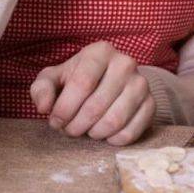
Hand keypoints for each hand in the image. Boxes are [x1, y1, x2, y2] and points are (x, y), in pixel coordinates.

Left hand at [29, 42, 154, 145]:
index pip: (81, 84)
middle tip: (69, 130)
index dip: (64, 108)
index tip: (55, 121)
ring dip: (94, 133)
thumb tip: (44, 107)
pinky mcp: (151, 104)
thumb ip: (42, 89)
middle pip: (96, 105)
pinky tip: (104, 135)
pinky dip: (113, 140)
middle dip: (76, 125)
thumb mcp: (54, 78)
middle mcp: (125, 63)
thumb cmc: (77, 79)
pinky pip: (131, 131)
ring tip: (86, 131)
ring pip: (114, 120)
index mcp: (100, 51)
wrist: (110, 81)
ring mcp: (142, 84)